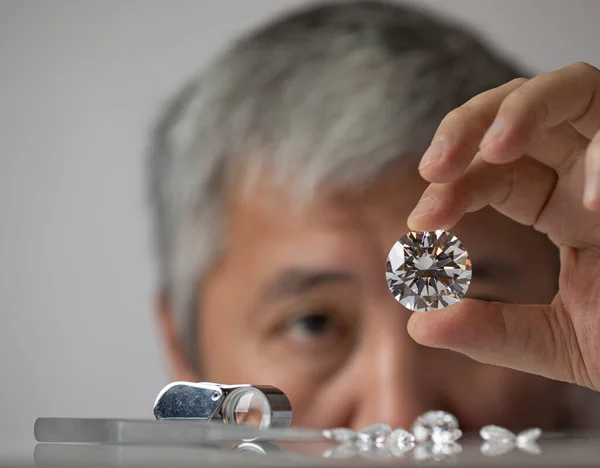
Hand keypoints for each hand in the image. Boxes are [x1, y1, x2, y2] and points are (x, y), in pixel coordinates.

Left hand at [406, 62, 599, 389]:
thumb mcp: (564, 342)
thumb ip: (495, 334)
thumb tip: (421, 325)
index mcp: (561, 207)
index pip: (492, 175)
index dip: (452, 190)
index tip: (422, 222)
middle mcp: (589, 174)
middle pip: (516, 114)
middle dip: (466, 129)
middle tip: (434, 169)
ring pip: (571, 89)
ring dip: (521, 110)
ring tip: (491, 150)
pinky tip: (596, 203)